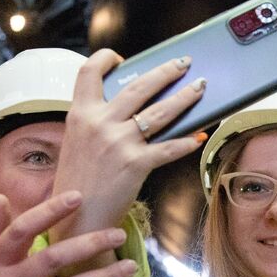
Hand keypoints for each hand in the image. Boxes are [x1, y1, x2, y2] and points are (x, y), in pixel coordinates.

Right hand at [50, 50, 206, 241]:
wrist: (76, 219)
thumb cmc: (78, 180)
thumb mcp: (77, 142)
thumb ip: (96, 121)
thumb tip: (130, 105)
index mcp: (80, 114)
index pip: (89, 72)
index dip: (105, 58)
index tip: (121, 58)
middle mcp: (99, 123)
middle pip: (139, 85)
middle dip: (166, 71)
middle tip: (184, 63)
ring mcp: (118, 143)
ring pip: (160, 111)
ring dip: (185, 97)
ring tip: (200, 87)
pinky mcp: (135, 164)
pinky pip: (169, 148)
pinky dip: (187, 142)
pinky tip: (199, 136)